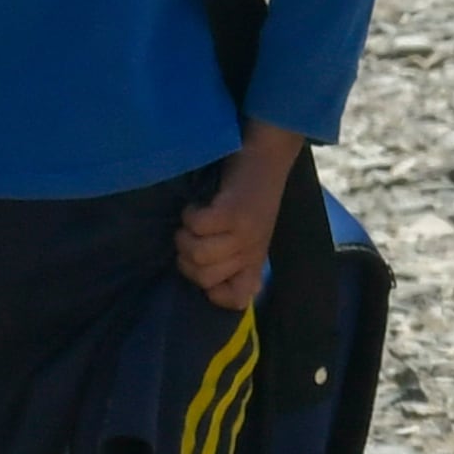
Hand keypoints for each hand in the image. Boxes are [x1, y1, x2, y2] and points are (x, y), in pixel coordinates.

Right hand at [175, 122, 306, 311]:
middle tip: (192, 235)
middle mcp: (251, 252)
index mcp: (254, 260)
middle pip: (204, 279)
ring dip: (185, 236)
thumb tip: (206, 283)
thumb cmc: (253, 191)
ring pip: (198, 256)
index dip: (212, 291)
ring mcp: (244, 234)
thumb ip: (233, 256)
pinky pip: (198, 226)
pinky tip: (196, 205)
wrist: (268, 154)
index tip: (205, 265)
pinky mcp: (234, 212)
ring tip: (193, 220)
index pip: (235, 299)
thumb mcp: (249, 232)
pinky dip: (190, 215)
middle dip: (186, 258)